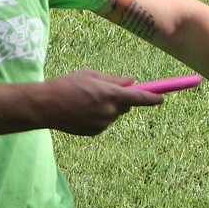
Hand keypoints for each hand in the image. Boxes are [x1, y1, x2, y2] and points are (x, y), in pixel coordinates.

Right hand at [44, 69, 163, 135]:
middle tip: (106, 91)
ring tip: (86, 100)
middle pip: (127, 106)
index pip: (140, 98)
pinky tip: (82, 111)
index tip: (162, 98)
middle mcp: (110, 111)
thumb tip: (132, 81)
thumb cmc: (67, 85)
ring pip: (114, 114)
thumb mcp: (91, 75)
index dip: (153, 98)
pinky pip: (104, 122)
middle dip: (122, 99)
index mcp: (111, 94)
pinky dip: (98, 116)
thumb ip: (113, 80)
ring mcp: (103, 124)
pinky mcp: (95, 132)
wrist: (46, 106)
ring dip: (108, 107)